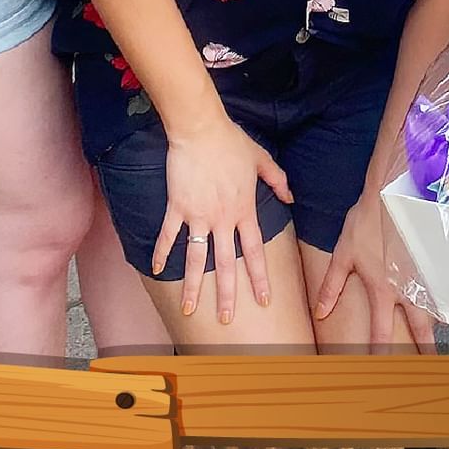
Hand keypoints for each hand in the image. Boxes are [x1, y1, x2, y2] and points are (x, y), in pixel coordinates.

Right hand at [155, 116, 291, 324]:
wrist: (201, 129)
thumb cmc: (231, 141)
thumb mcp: (261, 159)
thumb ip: (278, 180)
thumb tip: (291, 196)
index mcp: (244, 209)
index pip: (254, 251)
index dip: (259, 277)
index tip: (264, 300)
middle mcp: (223, 218)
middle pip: (226, 264)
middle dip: (228, 294)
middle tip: (227, 319)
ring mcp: (198, 215)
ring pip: (197, 259)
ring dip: (194, 285)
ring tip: (190, 308)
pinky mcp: (177, 207)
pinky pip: (169, 236)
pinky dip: (162, 254)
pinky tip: (158, 271)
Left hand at [313, 189, 434, 352]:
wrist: (392, 192)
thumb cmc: (366, 220)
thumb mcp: (343, 252)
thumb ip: (333, 285)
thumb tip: (321, 312)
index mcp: (381, 289)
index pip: (380, 332)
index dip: (380, 354)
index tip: (381, 371)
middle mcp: (406, 288)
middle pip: (417, 328)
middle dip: (424, 350)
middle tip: (430, 366)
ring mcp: (424, 275)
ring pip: (435, 309)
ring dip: (439, 327)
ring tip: (444, 341)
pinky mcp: (436, 260)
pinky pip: (444, 287)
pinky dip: (448, 300)